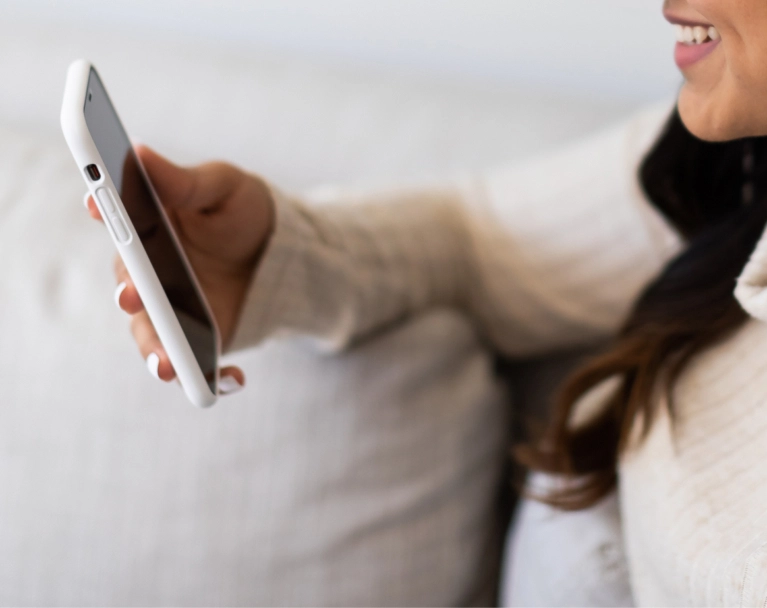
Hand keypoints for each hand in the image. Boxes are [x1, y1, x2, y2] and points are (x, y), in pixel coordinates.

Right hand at [86, 145, 274, 388]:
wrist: (282, 251)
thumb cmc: (244, 211)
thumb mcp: (223, 187)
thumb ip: (185, 182)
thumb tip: (139, 152)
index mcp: (148, 231)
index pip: (118, 224)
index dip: (105, 213)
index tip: (97, 204)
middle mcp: (150, 275)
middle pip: (130, 289)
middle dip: (129, 294)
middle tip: (131, 294)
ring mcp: (171, 311)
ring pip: (153, 337)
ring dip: (156, 353)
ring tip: (169, 365)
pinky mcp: (197, 339)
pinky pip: (196, 366)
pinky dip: (211, 378)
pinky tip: (232, 381)